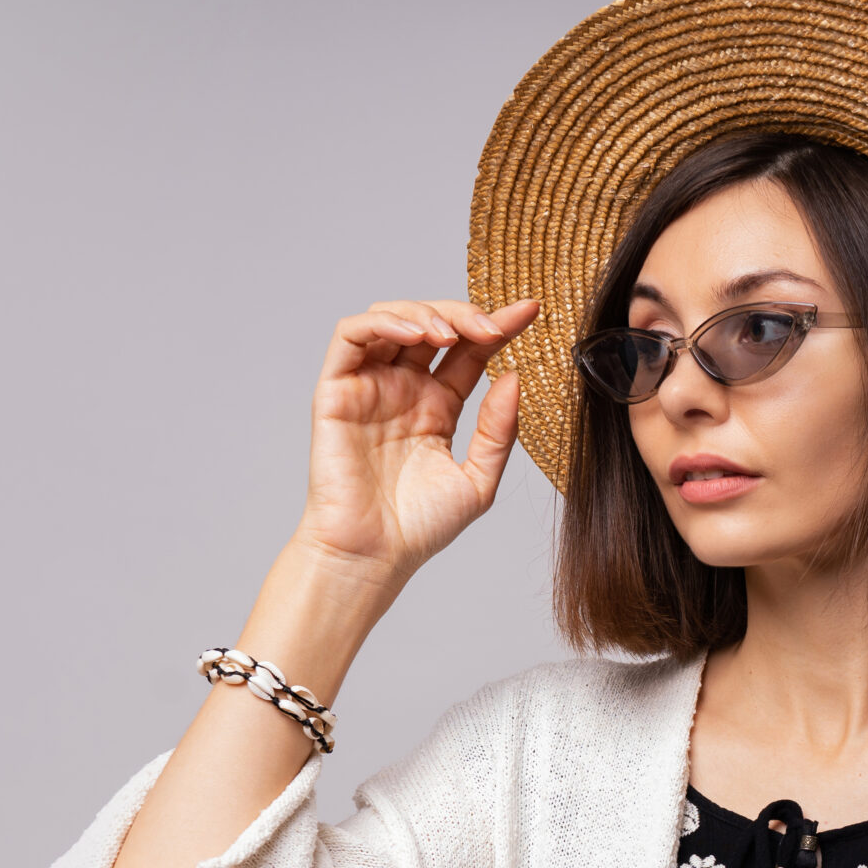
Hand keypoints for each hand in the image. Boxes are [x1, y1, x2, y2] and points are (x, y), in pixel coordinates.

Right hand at [300, 295, 541, 584]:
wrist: (373, 555)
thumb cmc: (419, 528)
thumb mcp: (479, 479)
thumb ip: (499, 430)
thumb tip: (515, 378)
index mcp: (436, 407)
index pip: (469, 352)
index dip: (498, 326)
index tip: (531, 311)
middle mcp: (402, 389)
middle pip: (433, 325)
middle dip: (465, 314)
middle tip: (494, 327)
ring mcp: (369, 386)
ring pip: (392, 318)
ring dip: (426, 312)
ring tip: (454, 333)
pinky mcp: (336, 389)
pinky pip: (351, 335)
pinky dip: (383, 321)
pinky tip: (416, 333)